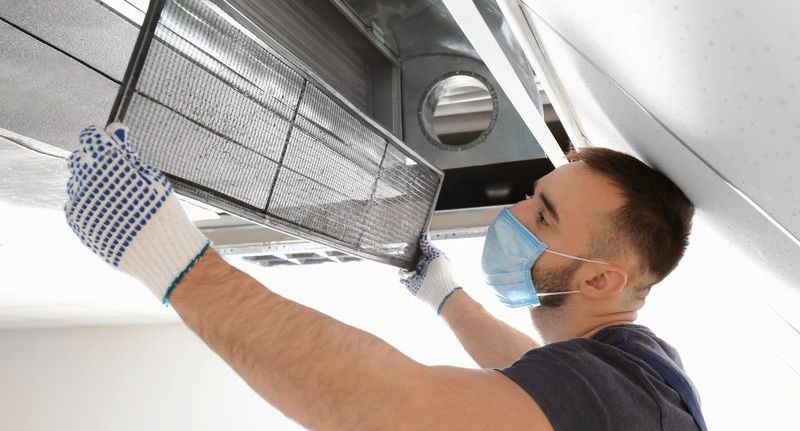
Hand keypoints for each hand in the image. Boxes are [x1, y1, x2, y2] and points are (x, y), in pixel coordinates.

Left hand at [65, 123, 210, 302]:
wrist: (161, 253)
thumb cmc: (162, 212)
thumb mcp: (152, 176)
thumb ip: (126, 153)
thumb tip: (113, 129)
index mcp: (108, 163)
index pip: (91, 137)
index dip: (103, 139)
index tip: (114, 144)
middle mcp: (87, 180)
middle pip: (80, 158)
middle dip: (95, 160)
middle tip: (116, 173)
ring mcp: (79, 203)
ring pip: (76, 182)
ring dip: (91, 183)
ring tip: (117, 197)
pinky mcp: (77, 222)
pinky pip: (75, 204)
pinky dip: (89, 203)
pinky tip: (110, 211)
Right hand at [399, 234, 461, 314]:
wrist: (439, 290)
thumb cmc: (442, 272)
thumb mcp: (436, 254)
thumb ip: (428, 245)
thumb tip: (424, 235)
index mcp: (430, 259)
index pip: (420, 250)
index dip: (415, 245)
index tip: (409, 239)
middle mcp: (423, 267)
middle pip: (411, 257)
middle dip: (406, 254)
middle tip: (403, 251)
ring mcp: (416, 275)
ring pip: (405, 266)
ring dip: (405, 265)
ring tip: (412, 267)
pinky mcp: (410, 283)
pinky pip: (402, 276)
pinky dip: (403, 274)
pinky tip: (410, 275)